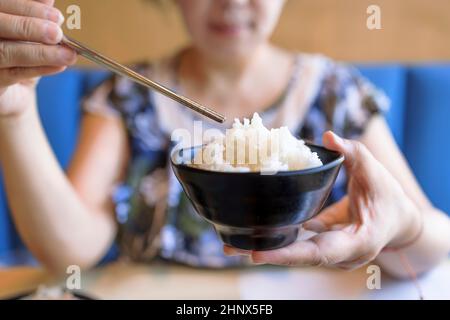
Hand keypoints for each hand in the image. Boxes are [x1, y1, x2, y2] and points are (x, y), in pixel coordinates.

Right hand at [0, 0, 76, 117]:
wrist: (14, 93)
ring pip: (7, 52)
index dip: (28, 8)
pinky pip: (14, 74)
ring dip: (41, 53)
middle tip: (58, 33)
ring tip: (68, 54)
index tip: (57, 16)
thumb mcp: (30, 35)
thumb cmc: (20, 57)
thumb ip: (35, 16)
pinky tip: (59, 66)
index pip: (3, 5)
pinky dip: (39, 69)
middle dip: (30, 26)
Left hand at [224, 131, 421, 269]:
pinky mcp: (321, 244)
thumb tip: (328, 136)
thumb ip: (353, 154)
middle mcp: (341, 254)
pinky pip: (296, 245)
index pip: (320, 252)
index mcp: (358, 241)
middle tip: (231, 248)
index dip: (289, 254)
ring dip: (263, 249)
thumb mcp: (375, 172)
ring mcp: (330, 253)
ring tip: (230, 245)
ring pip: (294, 254)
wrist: (398, 221)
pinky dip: (274, 239)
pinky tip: (249, 233)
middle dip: (265, 253)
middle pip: (299, 258)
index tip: (258, 253)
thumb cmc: (389, 198)